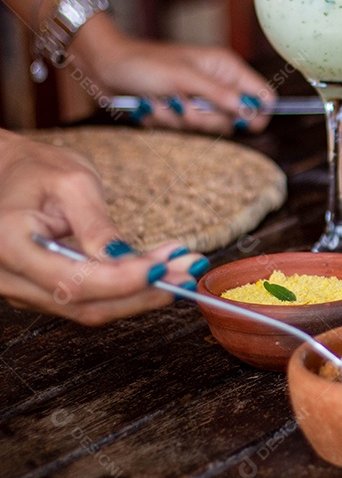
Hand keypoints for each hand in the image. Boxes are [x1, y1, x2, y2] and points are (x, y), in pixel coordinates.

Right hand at [0, 132, 207, 324]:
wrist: (8, 173)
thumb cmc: (37, 170)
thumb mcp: (73, 184)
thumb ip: (97, 225)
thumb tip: (126, 260)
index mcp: (8, 244)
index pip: (72, 280)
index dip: (122, 281)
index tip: (164, 268)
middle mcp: (9, 276)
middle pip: (84, 303)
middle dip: (143, 291)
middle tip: (188, 272)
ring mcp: (22, 290)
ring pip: (89, 308)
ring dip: (142, 294)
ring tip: (182, 271)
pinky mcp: (41, 292)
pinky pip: (86, 300)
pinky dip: (126, 291)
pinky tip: (158, 273)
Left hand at [71, 16, 276, 134]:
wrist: (105, 68)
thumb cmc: (144, 64)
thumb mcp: (183, 78)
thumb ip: (219, 95)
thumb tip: (251, 110)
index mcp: (226, 68)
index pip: (262, 95)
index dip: (258, 112)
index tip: (243, 122)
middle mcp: (217, 84)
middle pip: (235, 119)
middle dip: (206, 117)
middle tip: (185, 104)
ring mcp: (199, 99)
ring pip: (208, 127)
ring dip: (181, 118)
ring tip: (162, 100)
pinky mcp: (182, 111)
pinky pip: (185, 129)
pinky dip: (166, 121)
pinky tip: (153, 105)